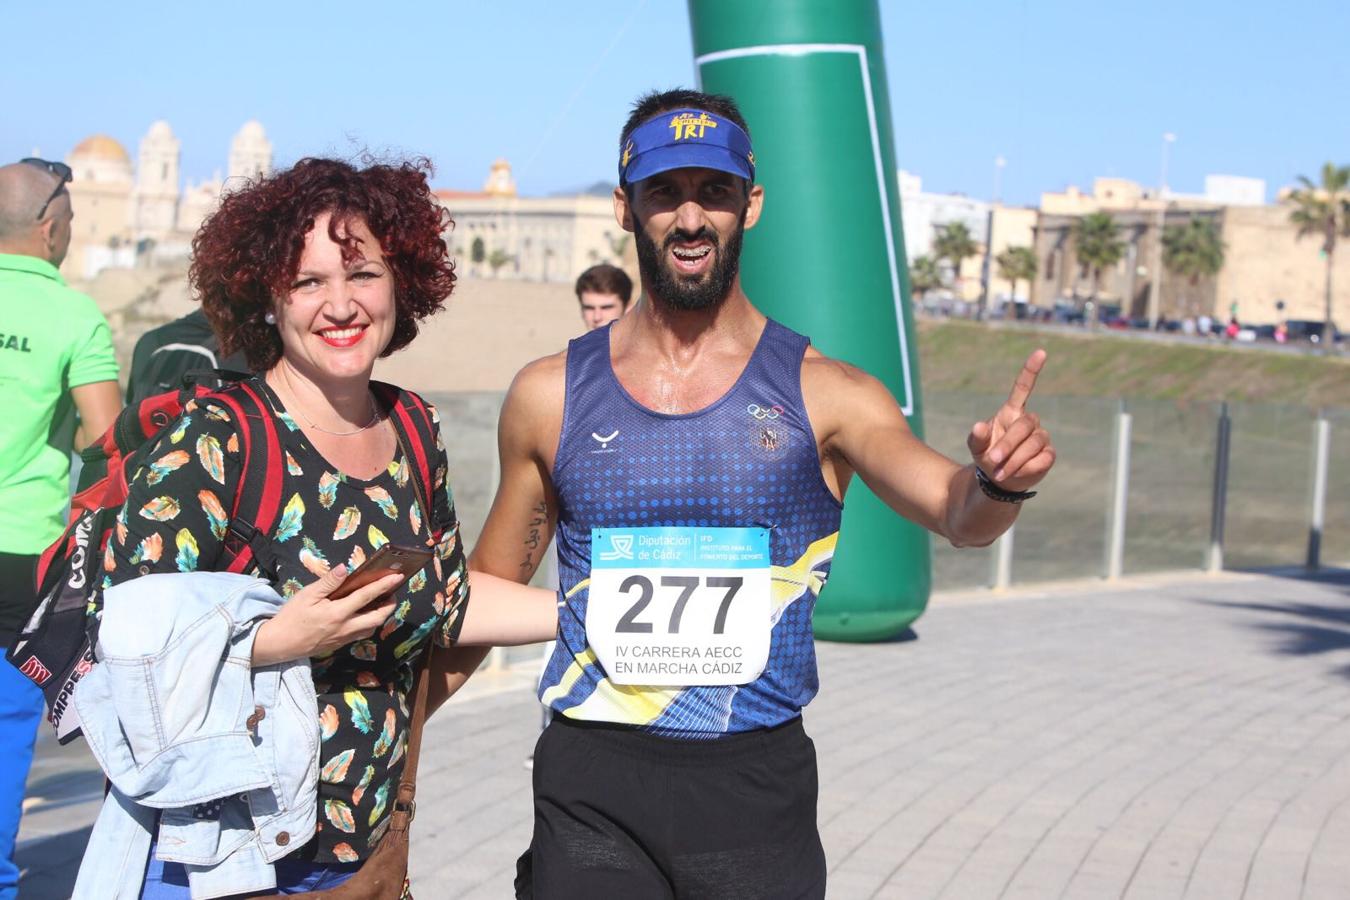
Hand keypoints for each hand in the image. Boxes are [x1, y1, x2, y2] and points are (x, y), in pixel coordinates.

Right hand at [252, 565, 405, 665]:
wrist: (280, 644)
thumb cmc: (292, 617)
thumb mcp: (307, 595)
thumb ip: (328, 582)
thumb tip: (345, 568)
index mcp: (338, 613)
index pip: (366, 596)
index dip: (384, 585)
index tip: (397, 576)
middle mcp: (346, 627)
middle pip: (378, 617)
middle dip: (390, 605)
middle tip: (392, 592)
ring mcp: (344, 638)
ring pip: (372, 628)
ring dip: (381, 615)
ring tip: (382, 601)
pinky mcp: (340, 644)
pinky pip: (361, 634)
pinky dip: (369, 623)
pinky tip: (365, 614)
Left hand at [966, 349, 1055, 492]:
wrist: (999, 479)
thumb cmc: (988, 456)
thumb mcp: (976, 447)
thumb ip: (976, 437)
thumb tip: (978, 426)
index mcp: (1011, 413)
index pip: (1023, 387)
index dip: (1031, 370)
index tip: (1041, 352)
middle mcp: (1028, 422)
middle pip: (1025, 425)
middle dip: (1008, 444)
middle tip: (993, 459)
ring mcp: (1041, 437)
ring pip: (1034, 443)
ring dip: (1015, 459)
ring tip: (999, 472)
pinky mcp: (1048, 454)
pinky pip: (1042, 459)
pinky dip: (1026, 468)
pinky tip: (1017, 473)